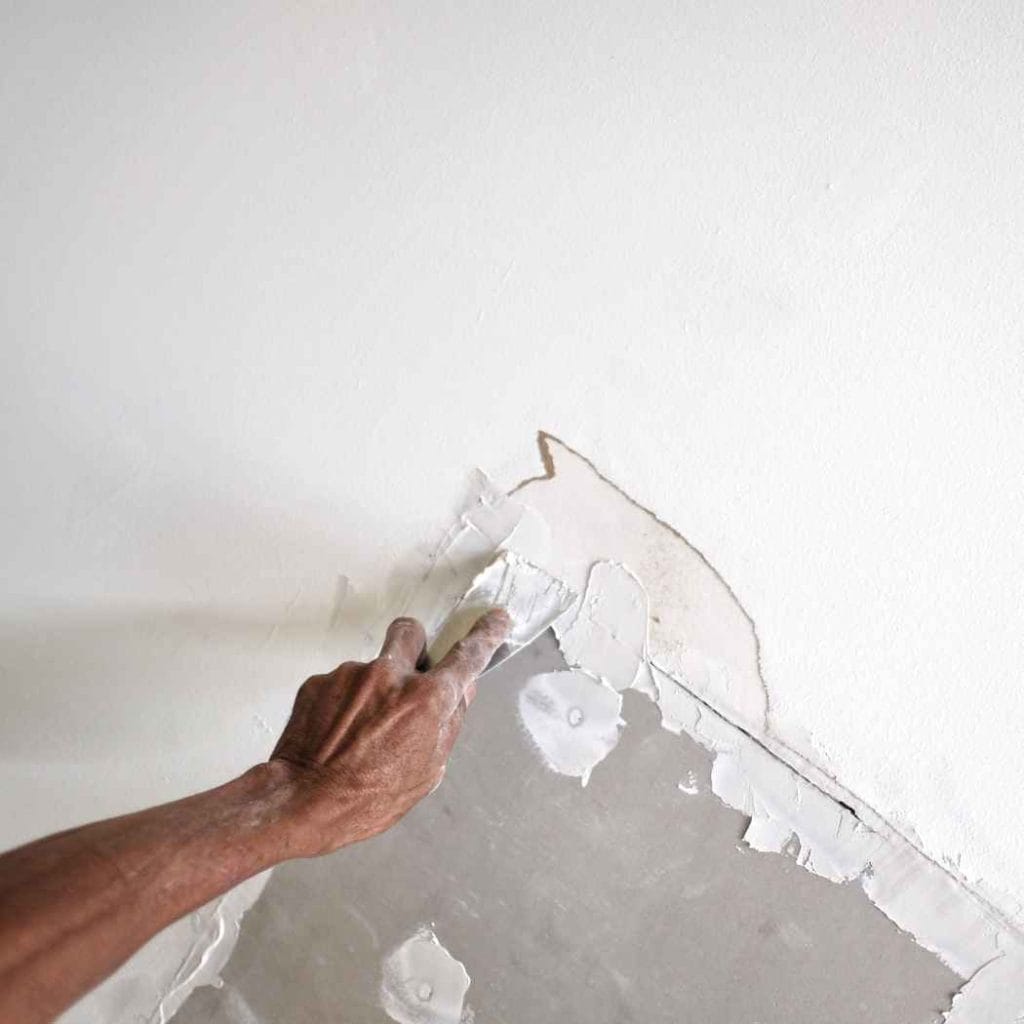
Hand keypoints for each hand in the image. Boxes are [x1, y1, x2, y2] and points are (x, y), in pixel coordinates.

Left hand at [268, 609, 510, 855]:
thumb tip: (461, 692)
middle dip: (414, 648)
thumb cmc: (367, 798)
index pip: (467, 656)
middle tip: (407, 679)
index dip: (486, 635)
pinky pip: (341, 684)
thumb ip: (448, 724)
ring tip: (360, 734)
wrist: (301, 802)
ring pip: (372, 666)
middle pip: (412, 632)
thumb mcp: (427, 771)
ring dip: (373, 689)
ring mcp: (351, 674)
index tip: (496, 620)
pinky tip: (337, 736)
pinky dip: (343, 705)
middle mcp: (390, 676)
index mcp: (427, 700)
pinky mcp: (320, 682)